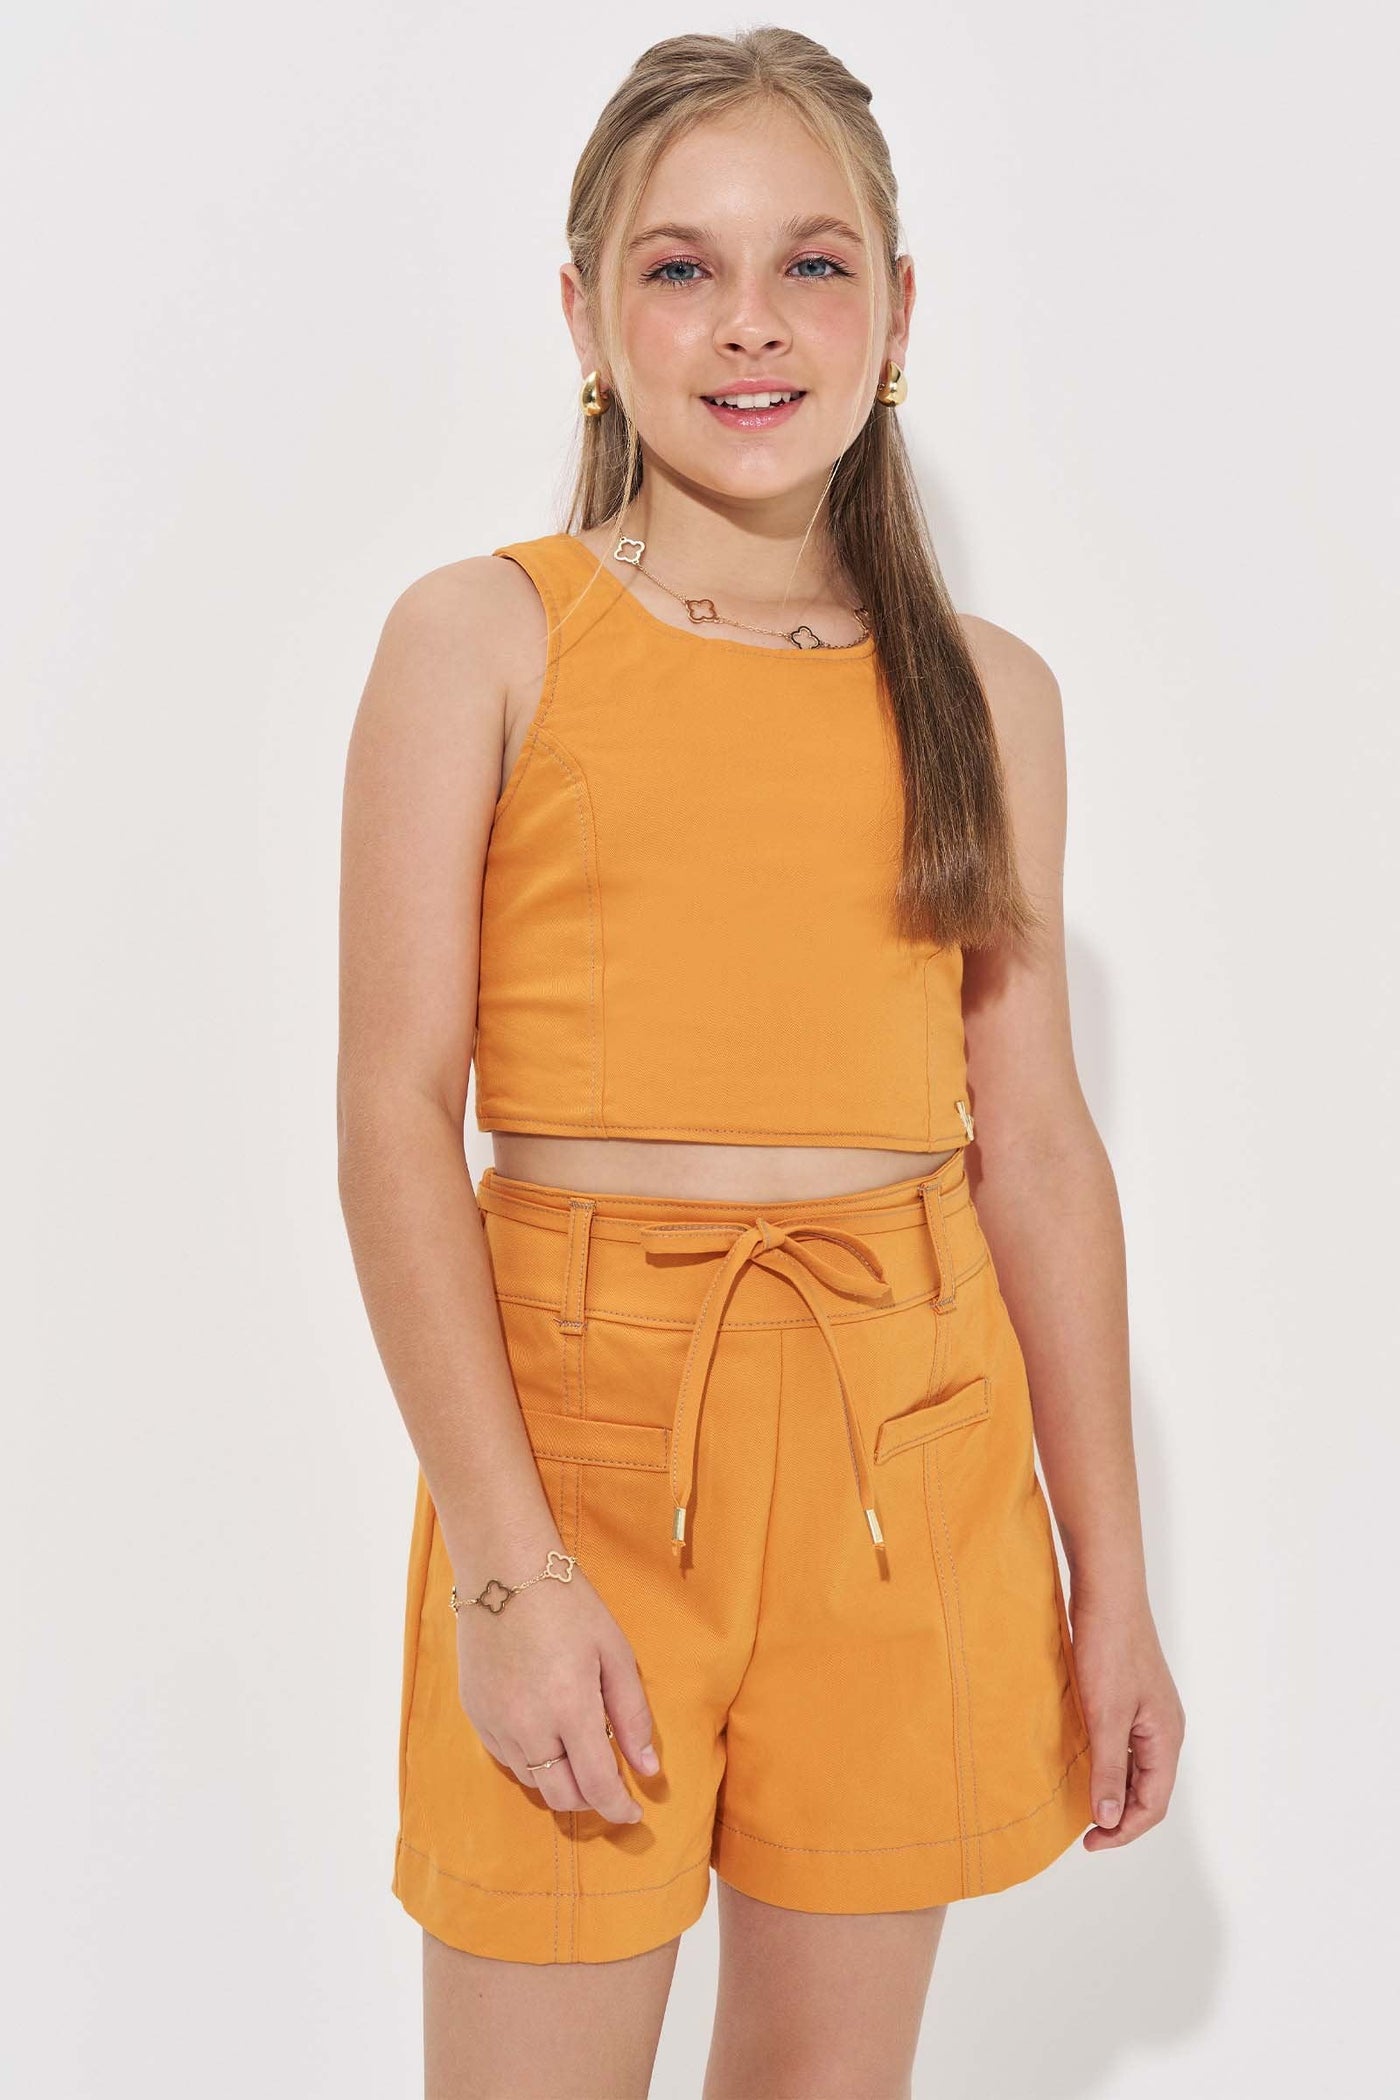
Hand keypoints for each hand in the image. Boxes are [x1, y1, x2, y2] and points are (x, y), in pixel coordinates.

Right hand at [452, 1538, 658, 1825]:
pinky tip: (545, 1734)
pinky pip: (507, 1758)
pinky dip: (531, 1760)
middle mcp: (528, 1726)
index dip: (618, 1809)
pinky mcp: (475, 1713)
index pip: (597, 1785)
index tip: (633, 1815)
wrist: (503, 1570)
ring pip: (531, 1781)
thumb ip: (632, 1715)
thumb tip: (647, 1770)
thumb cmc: (569, 1605)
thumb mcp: (615, 1653)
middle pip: (561, 1796)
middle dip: (590, 1800)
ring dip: (559, 1781)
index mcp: (570, 1709)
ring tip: (578, 1753)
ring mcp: (496, 1722)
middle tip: (608, 1785)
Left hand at [1068, 1586, 1185, 1849]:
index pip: (1153, 1804)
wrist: (1106, 1591)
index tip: (1089, 1842)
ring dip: (1114, 1790)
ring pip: (1137, 1767)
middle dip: (1120, 1816)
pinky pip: (1125, 1744)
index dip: (1123, 1830)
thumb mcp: (1104, 1715)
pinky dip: (1108, 1762)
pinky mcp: (1130, 1695)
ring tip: (1082, 1804)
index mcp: (1166, 1737)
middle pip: (1149, 1790)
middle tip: (1084, 1833)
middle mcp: (1164, 1728)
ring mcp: (1148, 1711)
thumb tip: (1107, 1819)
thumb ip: (1108, 1769)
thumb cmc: (1108, 1647)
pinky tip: (1084, 1763)